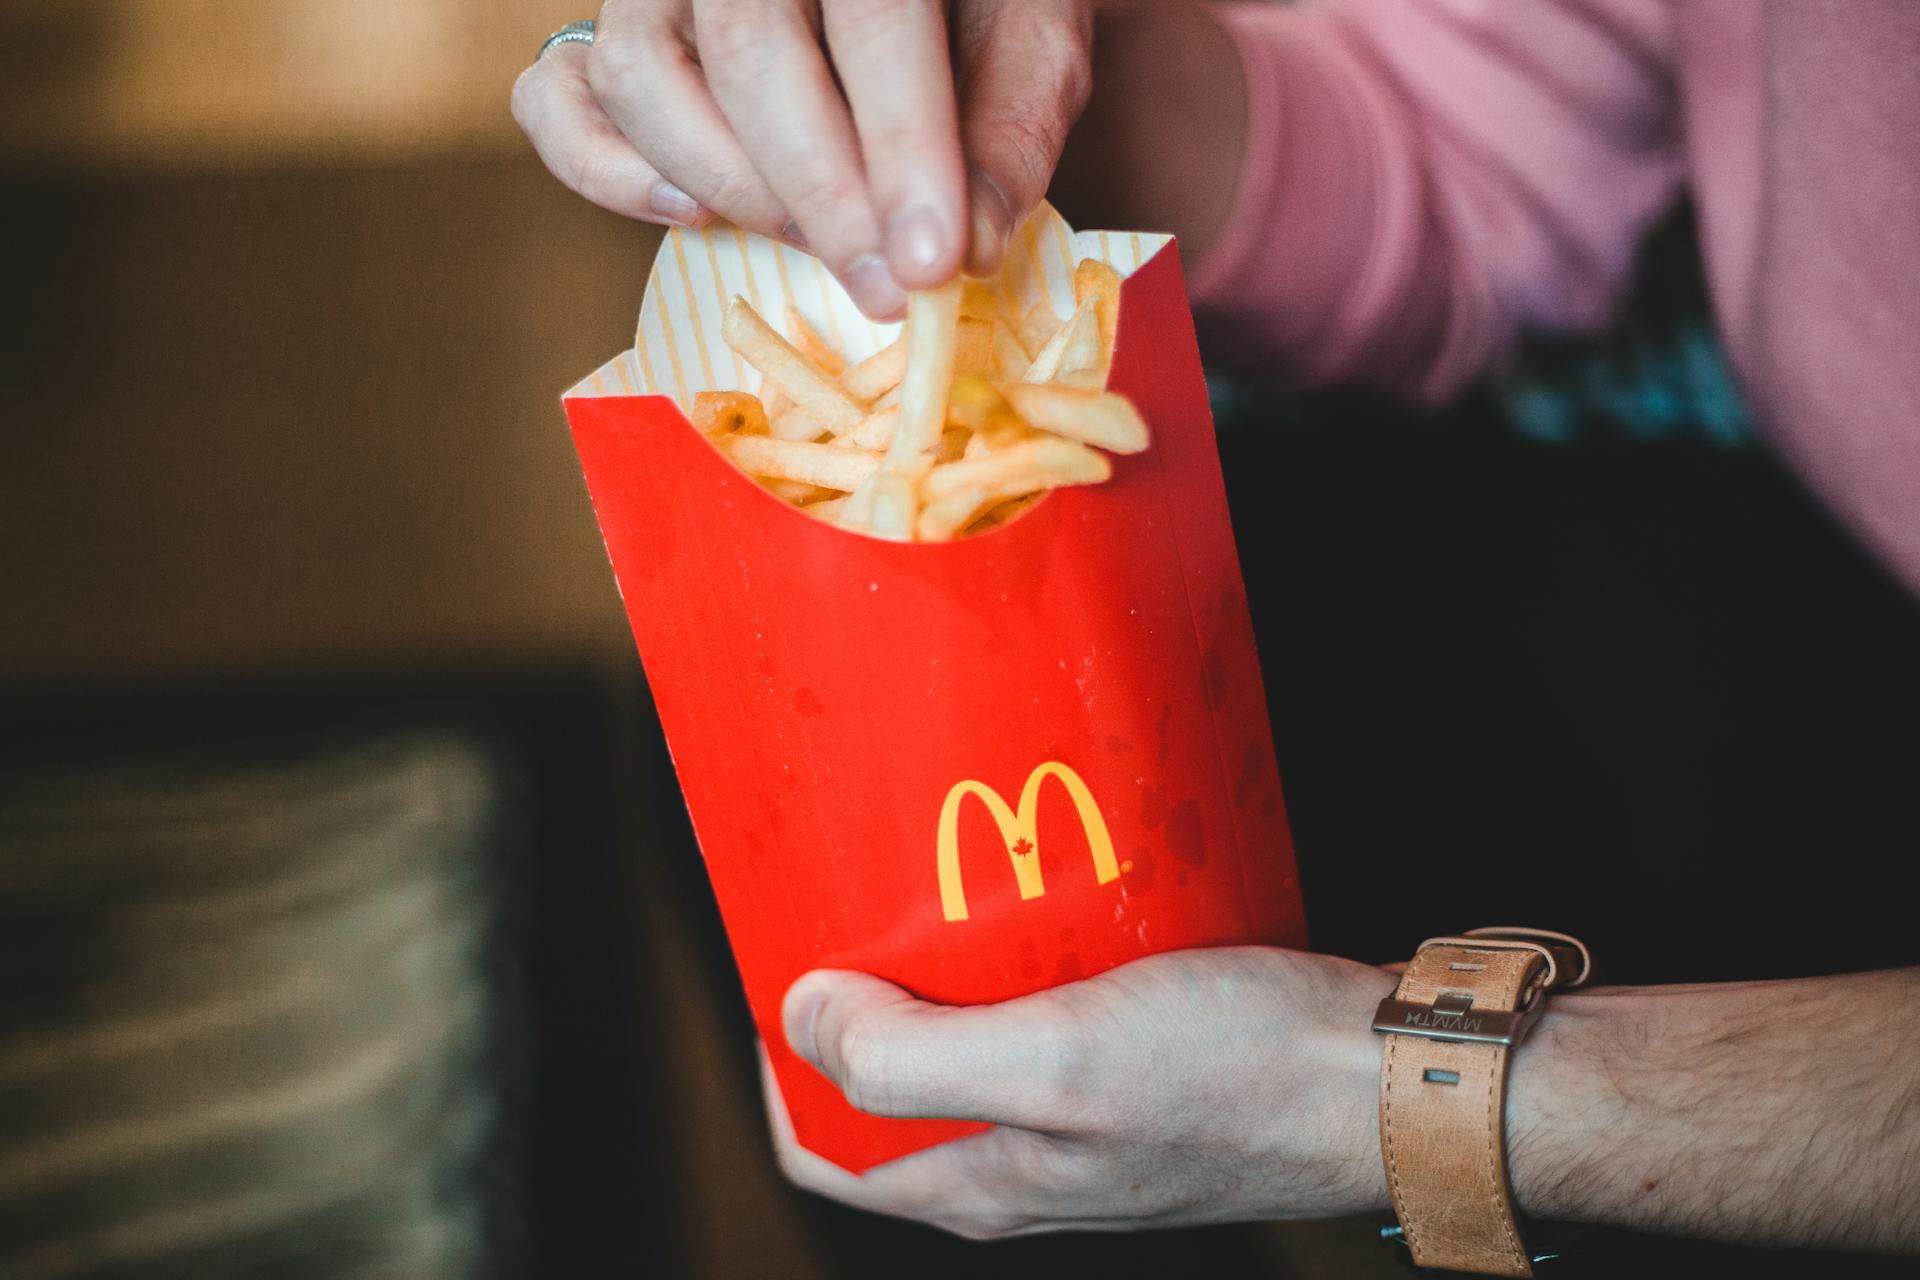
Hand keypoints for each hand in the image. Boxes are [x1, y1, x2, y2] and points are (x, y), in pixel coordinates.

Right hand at [511, 0, 1097, 319]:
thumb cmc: (974, 4)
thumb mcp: (1031, 38)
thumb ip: (1011, 130)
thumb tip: (967, 243)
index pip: (872, 18)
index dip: (900, 149)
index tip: (932, 262)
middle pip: (749, 55)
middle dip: (824, 198)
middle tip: (887, 292)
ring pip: (641, 74)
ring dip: (732, 187)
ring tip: (814, 244)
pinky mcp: (603, 33)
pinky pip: (555, 97)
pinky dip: (605, 170)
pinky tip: (693, 215)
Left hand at [766, 947, 1397, 1237]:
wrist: (1393, 1079)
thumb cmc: (1242, 1076)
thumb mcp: (1059, 1063)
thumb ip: (914, 1059)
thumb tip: (802, 1017)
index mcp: (982, 1183)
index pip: (824, 1149)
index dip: (781, 1065)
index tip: (785, 962)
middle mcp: (1021, 1164)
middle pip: (891, 1091)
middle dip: (860, 1003)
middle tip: (864, 901)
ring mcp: (1081, 1122)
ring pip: (968, 1048)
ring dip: (943, 975)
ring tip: (946, 883)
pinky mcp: (1137, 1073)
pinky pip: (1045, 1019)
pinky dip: (1024, 963)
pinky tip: (1044, 899)